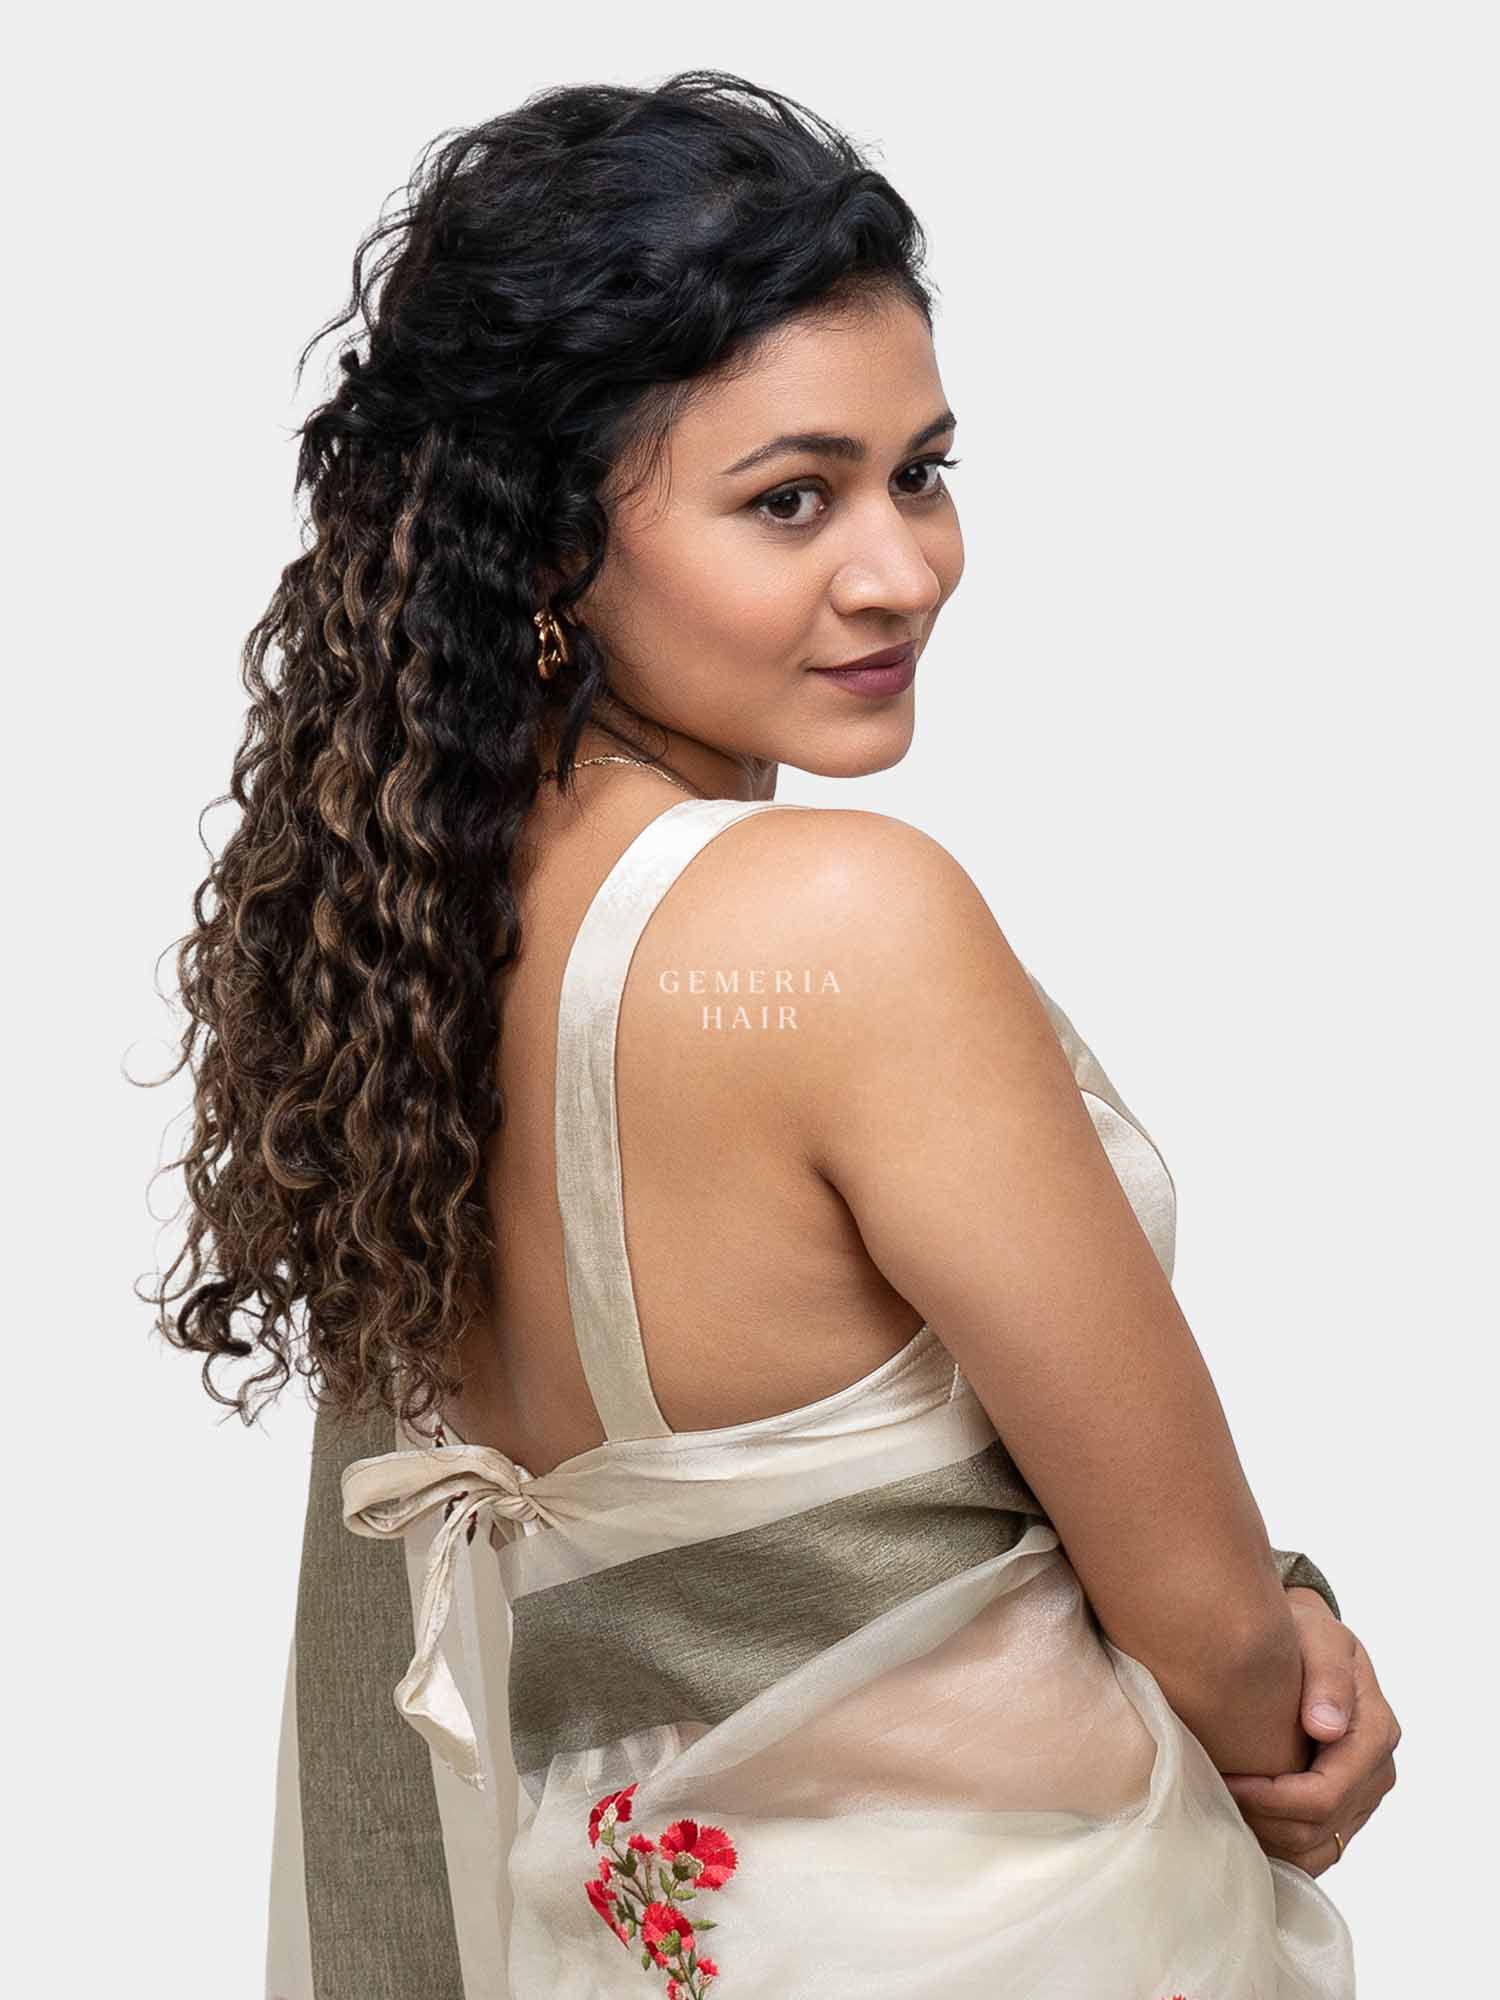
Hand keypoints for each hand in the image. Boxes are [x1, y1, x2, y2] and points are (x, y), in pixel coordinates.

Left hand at [1219, 1586, 1400, 1876]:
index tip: (1225, 1778)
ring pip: (1318, 1849)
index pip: (1324, 1793)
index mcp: (1375, 1732)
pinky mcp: (1347, 1810)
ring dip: (1269, 1839)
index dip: (1270, 1798)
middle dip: (1262, 1819)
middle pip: (1317, 1827)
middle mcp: (1376, 1772)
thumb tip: (1326, 1727)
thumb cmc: (1308, 1636)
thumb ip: (1327, 1676)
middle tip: (1214, 1794)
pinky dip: (1280, 1848)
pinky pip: (1317, 1851)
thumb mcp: (1319, 1637)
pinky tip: (1244, 1823)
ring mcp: (1364, 1796)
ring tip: (1225, 1808)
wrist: (1309, 1646)